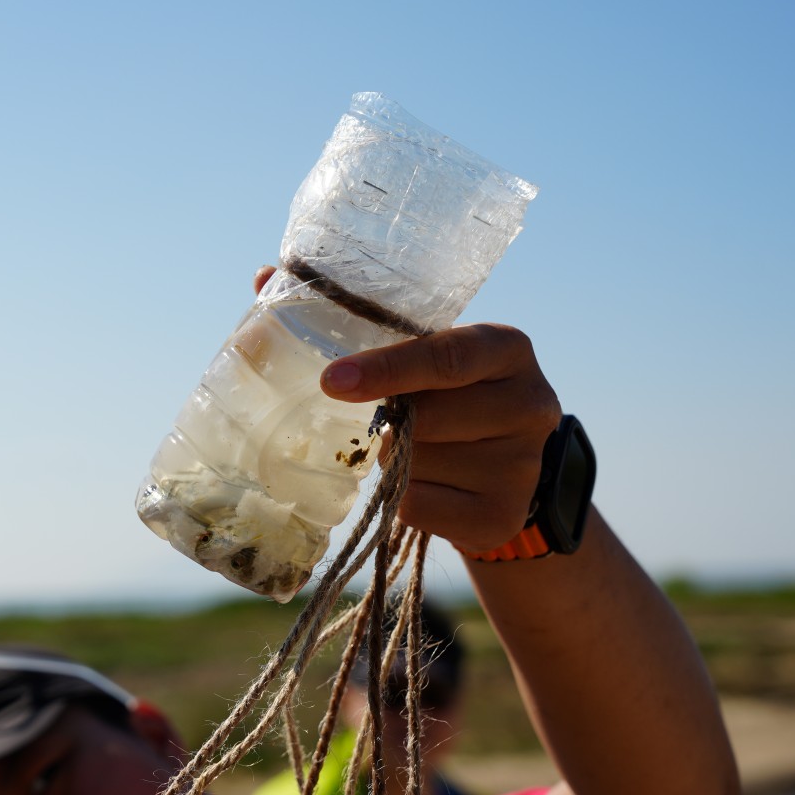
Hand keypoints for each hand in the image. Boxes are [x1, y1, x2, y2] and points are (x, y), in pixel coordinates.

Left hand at [254, 265, 560, 551]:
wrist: (499, 474)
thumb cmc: (444, 397)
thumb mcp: (418, 353)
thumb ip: (355, 318)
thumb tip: (264, 277)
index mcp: (507, 348)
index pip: (446, 356)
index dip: (386, 369)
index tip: (330, 381)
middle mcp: (530, 402)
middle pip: (428, 415)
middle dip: (388, 421)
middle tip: (378, 419)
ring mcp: (523, 465)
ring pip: (419, 463)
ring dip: (393, 459)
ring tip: (412, 449)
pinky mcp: (502, 516)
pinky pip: (418, 508)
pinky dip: (402, 499)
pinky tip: (425, 484)